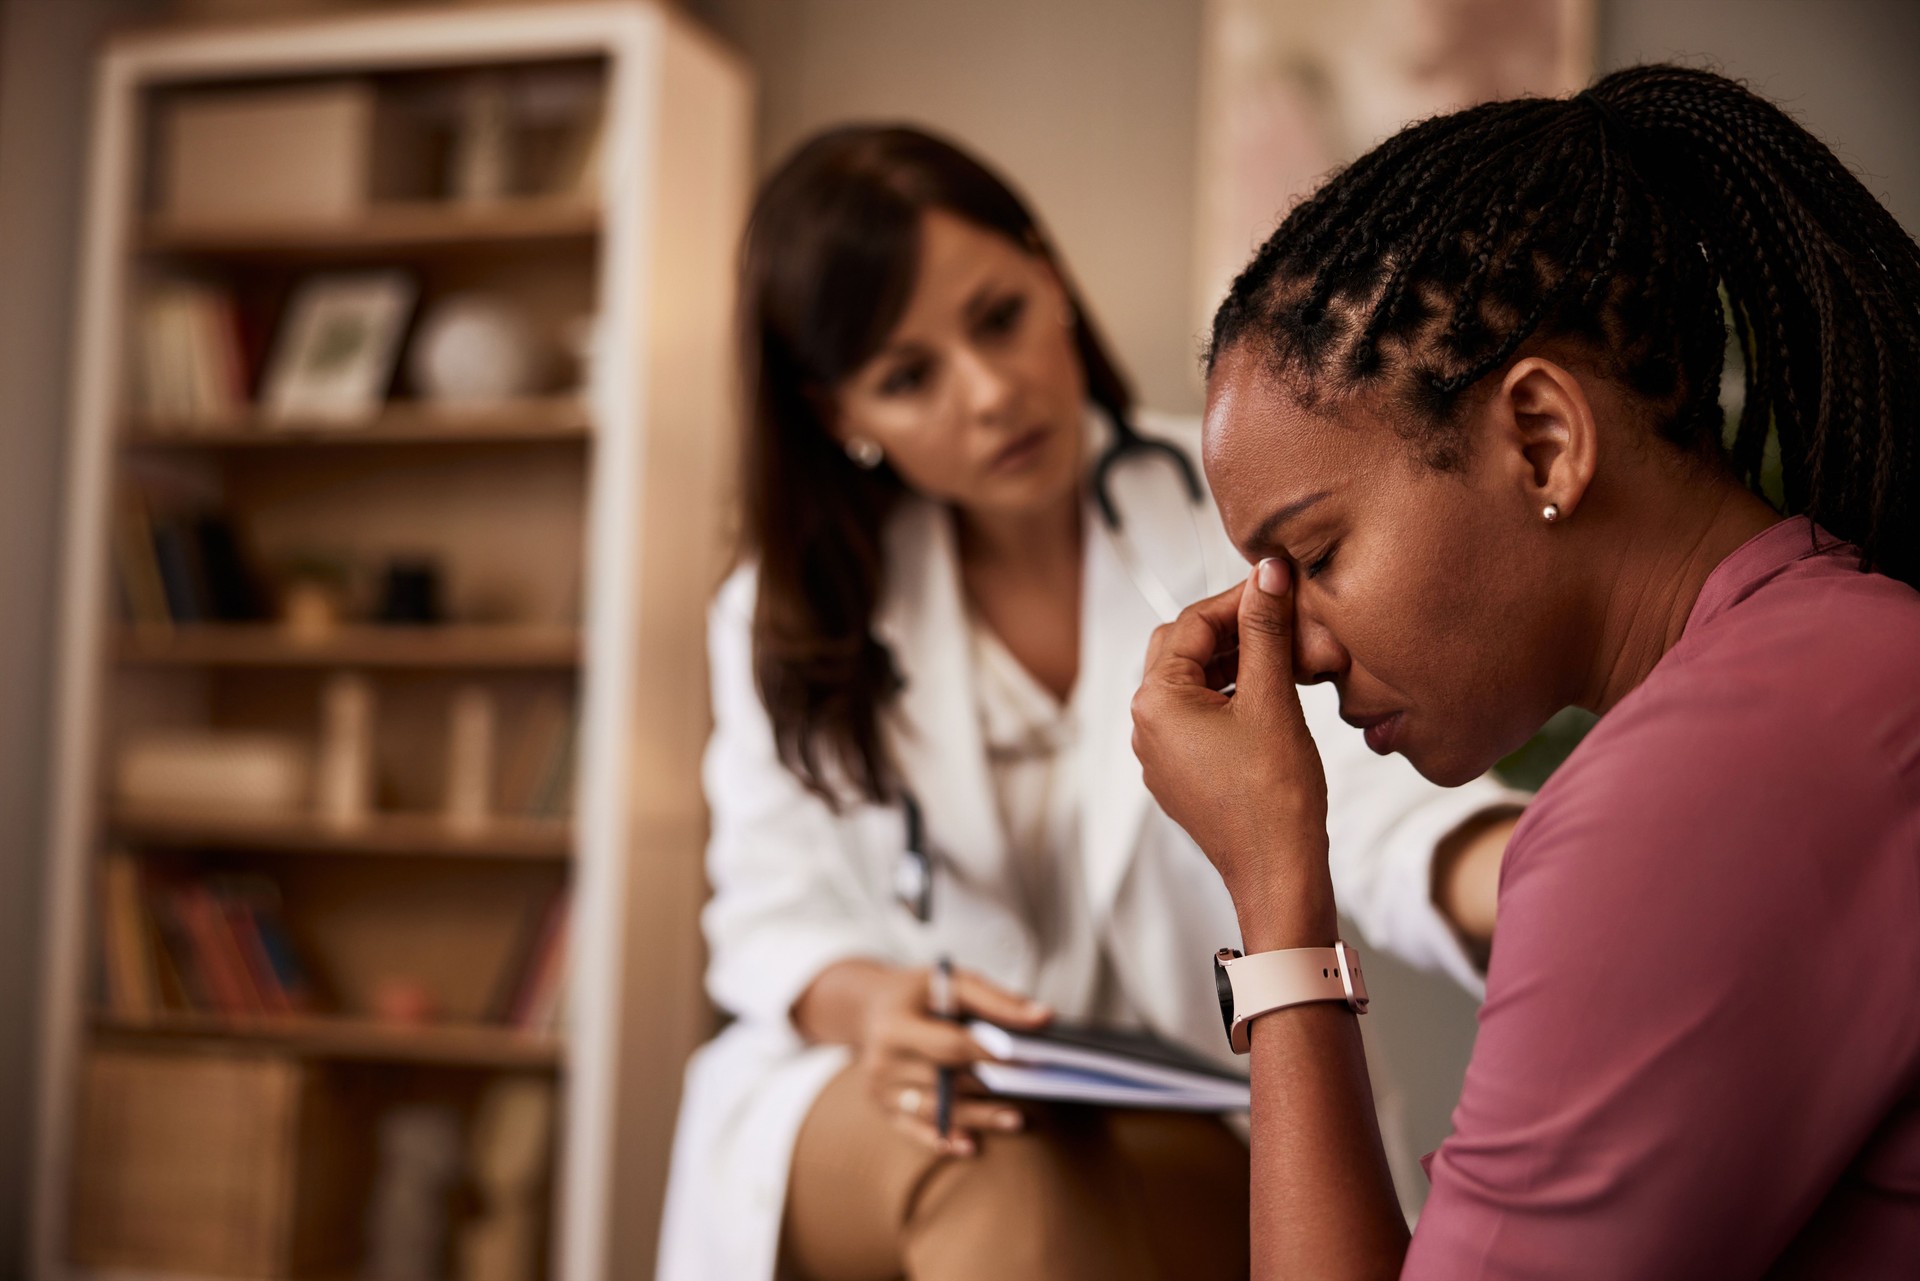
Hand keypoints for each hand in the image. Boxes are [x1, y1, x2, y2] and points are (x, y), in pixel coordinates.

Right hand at [854, 965, 1051, 1156]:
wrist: (865, 1009)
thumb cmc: (917, 993)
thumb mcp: (951, 982)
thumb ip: (996, 1000)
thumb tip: (1044, 1019)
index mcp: (895, 1026)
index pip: (950, 1045)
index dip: (991, 1054)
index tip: (1030, 1059)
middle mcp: (882, 1063)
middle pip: (944, 1082)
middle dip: (988, 1089)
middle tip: (1033, 1092)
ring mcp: (880, 1091)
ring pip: (935, 1111)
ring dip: (977, 1117)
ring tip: (1016, 1120)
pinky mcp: (884, 1109)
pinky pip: (915, 1131)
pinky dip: (944, 1140)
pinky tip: (971, 1145)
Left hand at [1130, 559, 1335, 950]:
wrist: (1277, 872)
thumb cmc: (1274, 795)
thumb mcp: (1272, 699)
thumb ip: (1265, 631)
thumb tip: (1267, 573)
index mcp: (1155, 702)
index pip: (1192, 623)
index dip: (1238, 598)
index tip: (1277, 583)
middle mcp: (1145, 725)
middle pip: (1182, 648)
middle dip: (1230, 628)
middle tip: (1278, 615)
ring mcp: (1159, 753)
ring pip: (1190, 682)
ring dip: (1232, 661)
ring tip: (1281, 652)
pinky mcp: (1180, 772)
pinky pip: (1196, 717)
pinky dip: (1228, 695)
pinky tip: (1267, 692)